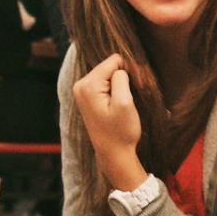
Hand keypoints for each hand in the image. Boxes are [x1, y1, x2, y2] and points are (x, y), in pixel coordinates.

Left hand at [72, 54, 144, 187]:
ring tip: (125, 102)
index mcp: (88, 85)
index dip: (129, 71)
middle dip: (123, 77)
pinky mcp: (87, 97)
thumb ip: (121, 78)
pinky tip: (118, 104)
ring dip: (120, 84)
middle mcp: (80, 85)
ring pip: (108, 74)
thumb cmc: (121, 131)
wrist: (114, 154)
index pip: (114, 61)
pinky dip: (114, 90)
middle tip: (131, 97)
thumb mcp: (125, 103)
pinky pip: (104, 82)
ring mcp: (81, 91)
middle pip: (109, 66)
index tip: (136, 89)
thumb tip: (119, 65)